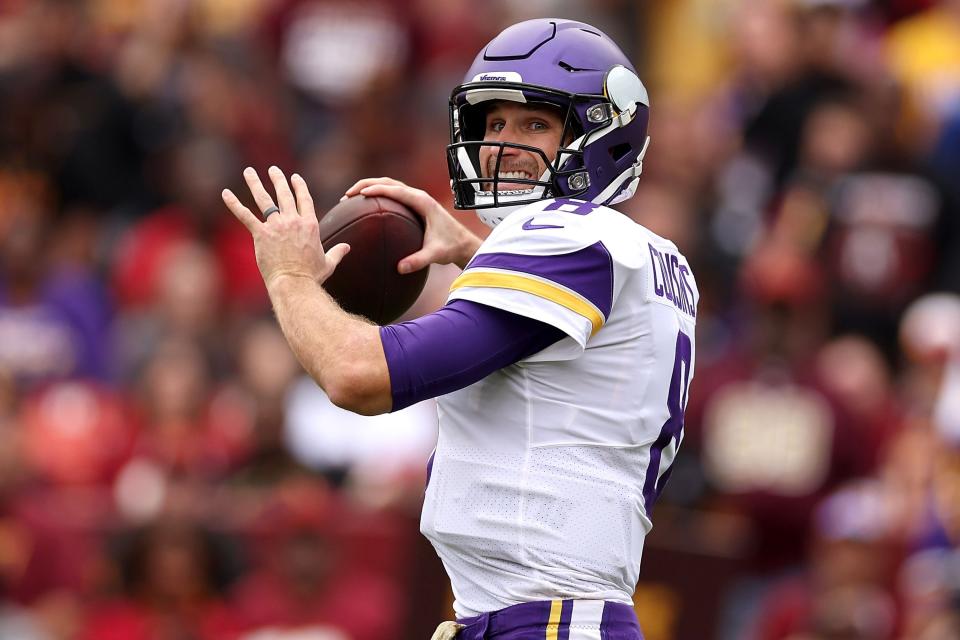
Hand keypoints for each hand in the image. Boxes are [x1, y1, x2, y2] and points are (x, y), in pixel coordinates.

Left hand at [223, 166, 349, 288]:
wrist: (294, 283)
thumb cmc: (312, 276)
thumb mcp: (328, 263)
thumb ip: (337, 252)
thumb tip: (347, 247)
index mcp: (310, 224)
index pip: (304, 199)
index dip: (299, 186)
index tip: (294, 178)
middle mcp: (293, 220)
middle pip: (284, 194)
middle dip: (278, 179)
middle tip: (273, 169)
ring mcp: (276, 226)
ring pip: (264, 199)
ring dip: (255, 183)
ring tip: (249, 172)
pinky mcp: (260, 234)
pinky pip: (245, 215)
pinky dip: (234, 204)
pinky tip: (225, 193)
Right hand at [343, 177, 480, 271]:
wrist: (463, 244)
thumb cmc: (451, 247)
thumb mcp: (435, 255)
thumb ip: (418, 261)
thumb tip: (399, 268)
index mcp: (423, 202)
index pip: (396, 189)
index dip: (377, 189)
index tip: (359, 194)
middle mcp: (418, 196)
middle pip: (388, 182)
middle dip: (366, 184)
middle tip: (348, 195)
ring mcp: (416, 199)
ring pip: (389, 186)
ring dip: (370, 187)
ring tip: (350, 198)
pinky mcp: (414, 205)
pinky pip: (392, 195)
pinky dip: (377, 196)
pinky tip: (365, 208)